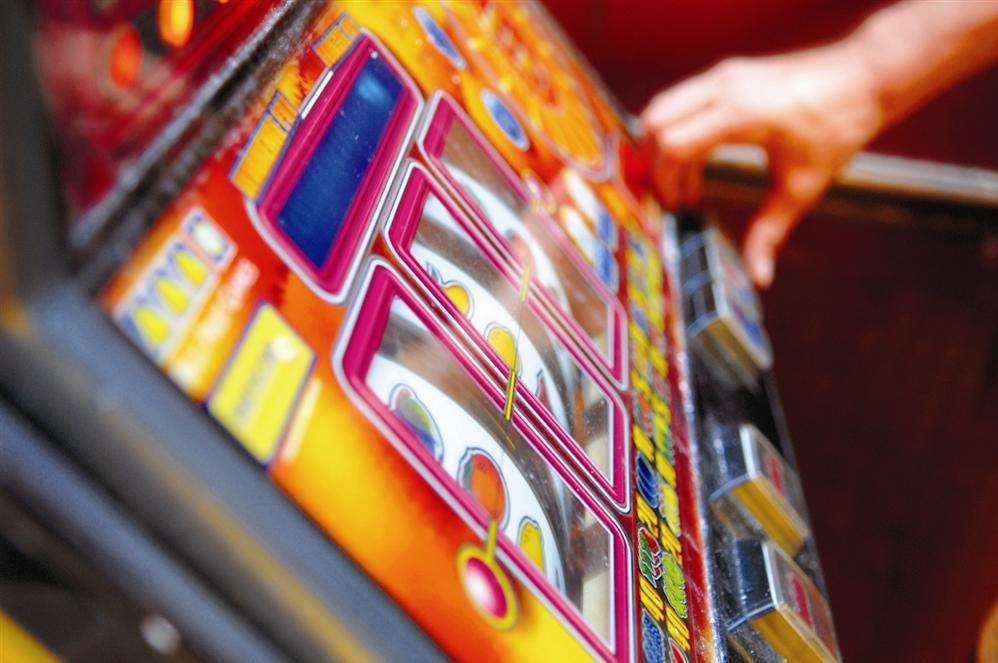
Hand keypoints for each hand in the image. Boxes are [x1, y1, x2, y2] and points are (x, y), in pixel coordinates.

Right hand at [641, 42, 883, 286]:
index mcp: (740, 113)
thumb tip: (759, 277)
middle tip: (673, 198)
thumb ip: (771, 231)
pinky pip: (682, 102)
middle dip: (655, 164)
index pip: (673, 144)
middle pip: (655, 121)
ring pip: (663, 108)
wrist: (867, 74)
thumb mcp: (804, 185)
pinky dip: (678, 131)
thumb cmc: (840, 125)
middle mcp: (723, 86)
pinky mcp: (727, 73)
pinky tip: (700, 163)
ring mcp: (723, 74)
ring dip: (663, 146)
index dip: (667, 181)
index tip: (680, 208)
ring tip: (686, 184)